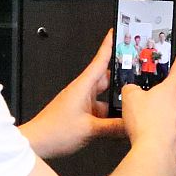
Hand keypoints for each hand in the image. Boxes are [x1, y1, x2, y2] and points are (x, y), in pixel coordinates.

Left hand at [19, 31, 124, 158]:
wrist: (37, 143)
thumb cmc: (53, 131)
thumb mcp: (89, 129)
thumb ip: (113, 127)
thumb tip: (131, 124)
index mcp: (83, 86)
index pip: (100, 59)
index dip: (109, 44)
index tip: (117, 32)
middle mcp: (83, 91)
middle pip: (108, 78)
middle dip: (122, 77)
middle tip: (139, 75)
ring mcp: (82, 102)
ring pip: (106, 96)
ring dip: (116, 100)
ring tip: (131, 105)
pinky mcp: (82, 113)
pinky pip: (101, 109)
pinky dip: (110, 114)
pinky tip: (118, 122)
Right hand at [122, 52, 175, 163]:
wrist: (156, 153)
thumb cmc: (146, 124)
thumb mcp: (129, 98)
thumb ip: (131, 88)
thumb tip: (131, 89)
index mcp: (175, 87)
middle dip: (167, 88)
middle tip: (153, 91)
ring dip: (167, 107)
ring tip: (149, 115)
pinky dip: (167, 124)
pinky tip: (153, 129)